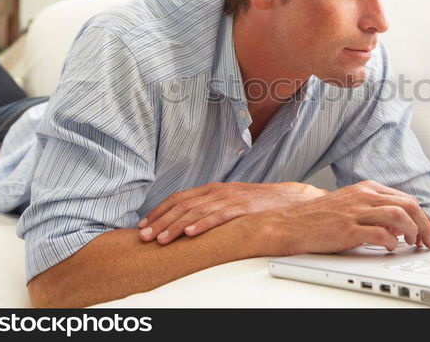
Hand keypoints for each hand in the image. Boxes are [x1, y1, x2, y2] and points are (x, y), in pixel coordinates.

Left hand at [138, 181, 327, 243]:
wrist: (286, 200)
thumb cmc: (256, 204)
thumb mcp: (229, 202)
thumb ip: (209, 207)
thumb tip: (185, 221)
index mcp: (212, 189)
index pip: (179, 198)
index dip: (159, 211)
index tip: (143, 225)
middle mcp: (217, 191)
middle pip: (182, 205)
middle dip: (160, 221)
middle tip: (144, 236)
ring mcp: (229, 198)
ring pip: (196, 211)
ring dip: (175, 226)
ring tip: (161, 239)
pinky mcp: (241, 208)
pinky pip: (218, 216)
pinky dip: (202, 224)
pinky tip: (190, 233)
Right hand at [258, 180, 429, 255]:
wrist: (292, 223)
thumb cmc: (321, 217)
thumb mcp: (351, 205)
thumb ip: (375, 210)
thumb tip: (399, 224)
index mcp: (366, 188)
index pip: (405, 198)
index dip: (422, 217)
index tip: (426, 231)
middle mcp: (364, 196)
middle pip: (408, 205)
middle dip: (424, 225)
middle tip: (426, 241)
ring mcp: (355, 211)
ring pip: (398, 215)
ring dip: (412, 231)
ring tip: (412, 243)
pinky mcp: (347, 229)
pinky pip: (379, 234)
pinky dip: (391, 242)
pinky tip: (390, 247)